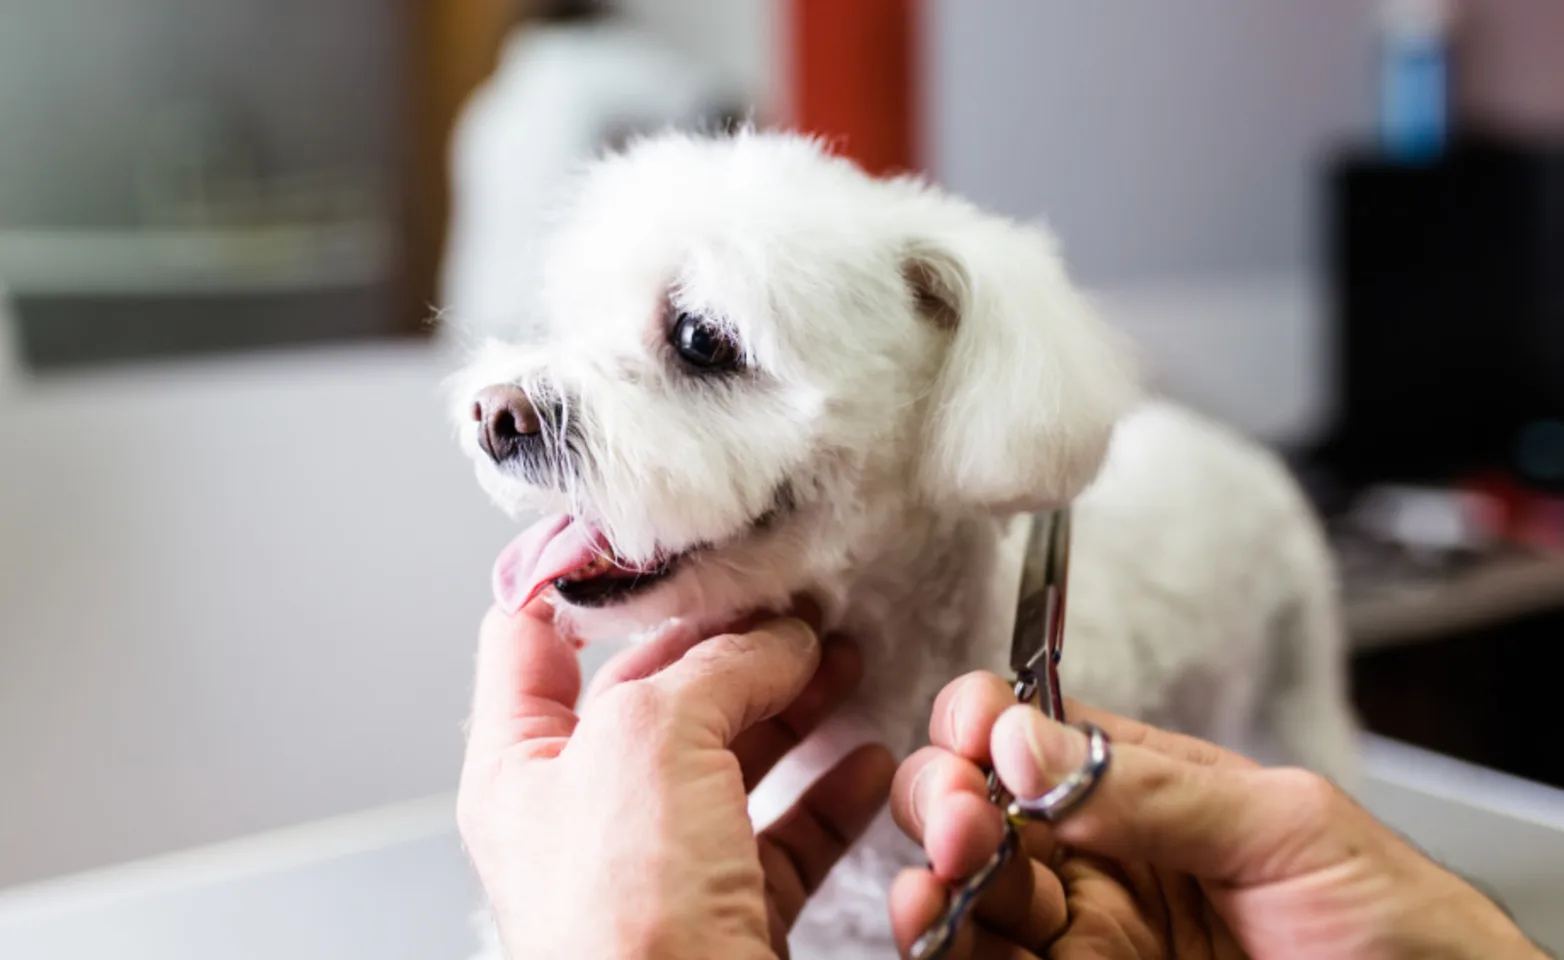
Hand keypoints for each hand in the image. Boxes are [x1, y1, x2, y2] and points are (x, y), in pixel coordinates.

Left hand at [458, 603, 894, 958]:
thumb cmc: (624, 928)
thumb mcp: (651, 740)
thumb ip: (713, 666)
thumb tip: (777, 639)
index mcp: (522, 768)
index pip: (530, 638)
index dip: (583, 576)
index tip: (650, 531)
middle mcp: (584, 816)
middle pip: (656, 693)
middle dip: (728, 640)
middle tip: (790, 598)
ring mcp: (658, 866)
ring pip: (731, 759)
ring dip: (792, 704)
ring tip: (841, 659)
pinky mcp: (728, 913)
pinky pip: (784, 836)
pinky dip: (831, 794)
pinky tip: (867, 762)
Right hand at [890, 672, 1546, 959]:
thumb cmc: (1399, 925)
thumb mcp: (1286, 827)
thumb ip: (1149, 787)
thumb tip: (1023, 738)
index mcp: (1143, 787)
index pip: (1028, 733)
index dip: (983, 724)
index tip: (977, 743)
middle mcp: (1097, 857)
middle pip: (977, 808)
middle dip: (944, 798)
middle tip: (964, 820)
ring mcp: (1085, 936)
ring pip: (969, 894)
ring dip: (932, 879)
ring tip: (936, 886)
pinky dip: (949, 947)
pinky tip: (937, 930)